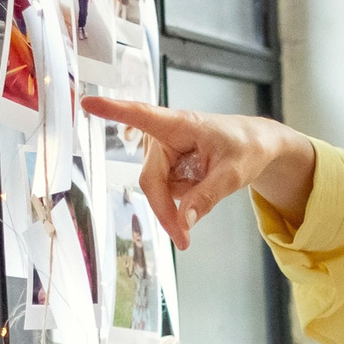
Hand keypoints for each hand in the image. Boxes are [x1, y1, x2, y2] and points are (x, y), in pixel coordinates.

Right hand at [80, 97, 313, 249]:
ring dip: (181, 201)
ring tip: (210, 183)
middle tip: (183, 240)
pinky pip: (167, 191)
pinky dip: (183, 197)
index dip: (113, 111)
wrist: (256, 144)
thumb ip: (208, 196)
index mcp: (179, 124)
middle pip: (151, 180)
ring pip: (159, 189)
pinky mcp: (164, 163)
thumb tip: (183, 221)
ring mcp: (161, 151)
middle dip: (167, 210)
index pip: (141, 116)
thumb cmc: (246, 147)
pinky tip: (201, 181)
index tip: (87, 103)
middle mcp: (163, 135)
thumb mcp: (235, 174)